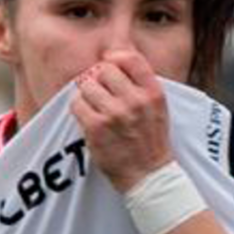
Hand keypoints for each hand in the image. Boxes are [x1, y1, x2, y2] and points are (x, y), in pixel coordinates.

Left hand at [71, 51, 173, 192]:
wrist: (148, 175)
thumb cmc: (150, 140)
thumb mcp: (157, 108)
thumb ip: (141, 84)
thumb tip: (113, 58)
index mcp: (153, 93)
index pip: (130, 59)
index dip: (115, 58)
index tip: (110, 64)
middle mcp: (135, 100)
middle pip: (104, 70)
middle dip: (99, 79)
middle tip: (101, 93)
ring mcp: (115, 114)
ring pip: (87, 86)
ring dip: (87, 95)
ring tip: (94, 107)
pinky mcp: (96, 127)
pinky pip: (77, 104)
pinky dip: (78, 109)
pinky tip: (87, 117)